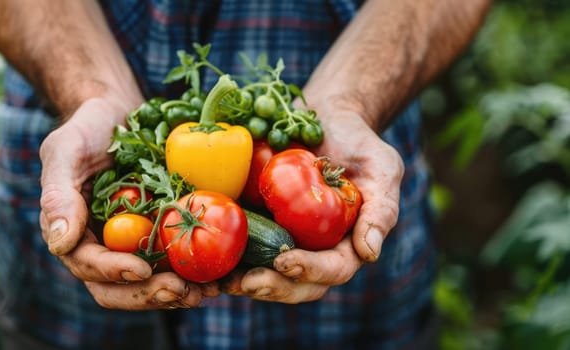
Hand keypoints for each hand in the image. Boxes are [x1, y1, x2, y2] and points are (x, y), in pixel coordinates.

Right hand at [38, 97, 218, 309]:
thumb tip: (59, 245)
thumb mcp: (65, 152)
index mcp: (72, 234)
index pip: (88, 265)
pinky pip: (174, 264)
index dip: (113, 272)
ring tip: (207, 291)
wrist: (119, 114)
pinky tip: (218, 276)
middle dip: (148, 295)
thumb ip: (58, 195)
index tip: (141, 269)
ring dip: (175, 294)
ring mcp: (131, 246)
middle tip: (181, 292)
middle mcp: (100, 248)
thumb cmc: (87, 129)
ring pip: (147, 285)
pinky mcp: (159, 237)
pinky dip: (193, 274)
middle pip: (117, 289)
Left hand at [225, 110, 403, 302]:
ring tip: (220, 283)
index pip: (333, 269)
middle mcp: (314, 251)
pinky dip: (222, 260)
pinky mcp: (257, 226)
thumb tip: (369, 253)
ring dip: (243, 284)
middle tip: (246, 283)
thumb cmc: (358, 143)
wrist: (324, 118)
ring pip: (266, 276)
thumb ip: (380, 210)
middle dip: (272, 287)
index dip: (310, 270)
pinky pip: (240, 250)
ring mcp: (285, 241)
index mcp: (346, 245)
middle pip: (297, 284)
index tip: (286, 261)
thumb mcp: (381, 169)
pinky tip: (202, 262)